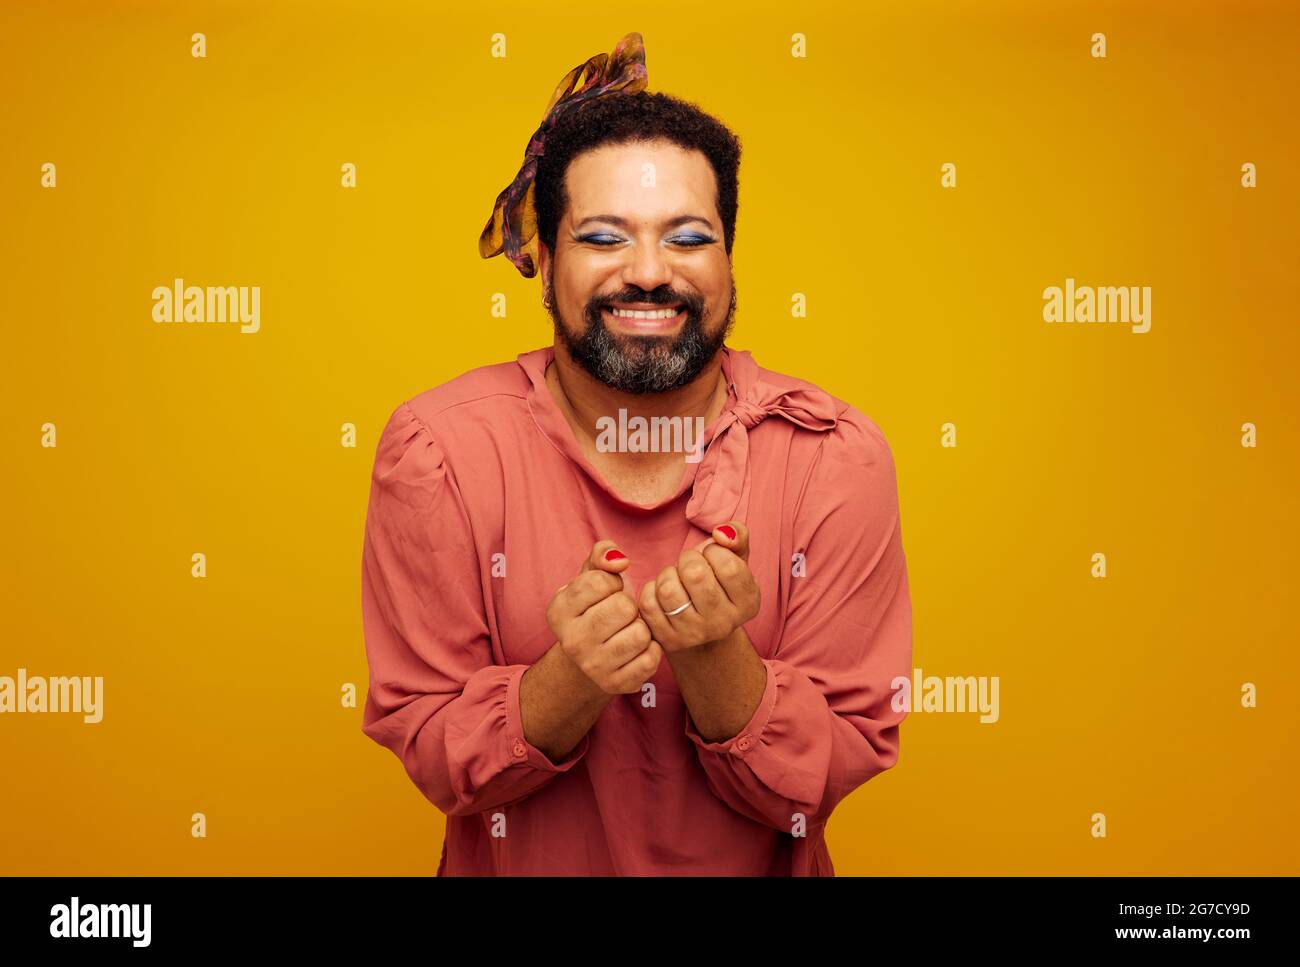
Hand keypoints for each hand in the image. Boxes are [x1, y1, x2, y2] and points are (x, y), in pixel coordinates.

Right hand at [546, 539, 663, 693]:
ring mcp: (593, 667)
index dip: (613, 582)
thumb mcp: (591, 576)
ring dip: (641, 628)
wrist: (589, 656)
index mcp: (558, 610)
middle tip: (620, 615)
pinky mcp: (616, 685)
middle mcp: (571, 642)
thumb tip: (620, 559)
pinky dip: (651, 650)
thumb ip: (602, 554)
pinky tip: (636, 649)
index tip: (607, 592)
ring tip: (627, 631)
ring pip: (641, 633)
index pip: (602, 581)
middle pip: (624, 607)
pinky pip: (652, 658)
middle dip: (629, 606)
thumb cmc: (594, 608)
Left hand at [637, 522, 759, 653]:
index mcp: (748, 604)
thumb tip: (720, 533)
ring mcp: (694, 635)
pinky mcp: (668, 640)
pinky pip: (648, 603)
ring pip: (667, 589)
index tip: (711, 556)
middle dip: (688, 559)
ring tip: (677, 578)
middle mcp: (724, 624)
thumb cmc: (720, 583)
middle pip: (695, 575)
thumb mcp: (737, 559)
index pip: (729, 566)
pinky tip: (663, 593)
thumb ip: (737, 536)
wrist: (704, 629)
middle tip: (690, 565)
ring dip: (668, 574)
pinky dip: (651, 590)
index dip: (714, 551)